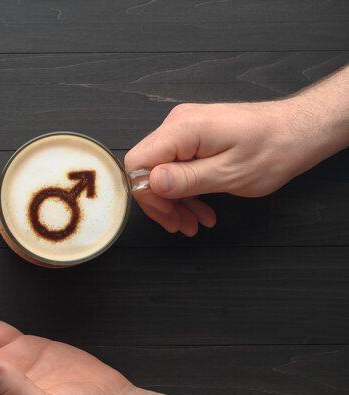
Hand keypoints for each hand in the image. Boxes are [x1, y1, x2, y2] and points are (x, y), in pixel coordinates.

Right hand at [124, 99, 313, 235]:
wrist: (299, 131)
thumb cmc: (274, 150)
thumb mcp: (229, 173)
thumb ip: (186, 179)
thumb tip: (149, 182)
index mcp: (183, 129)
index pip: (138, 162)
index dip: (146, 194)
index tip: (169, 214)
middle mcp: (178, 124)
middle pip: (147, 169)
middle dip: (162, 202)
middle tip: (181, 226)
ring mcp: (185, 129)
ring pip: (161, 171)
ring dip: (175, 201)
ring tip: (193, 223)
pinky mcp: (194, 137)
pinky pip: (177, 166)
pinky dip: (186, 190)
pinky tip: (200, 209)